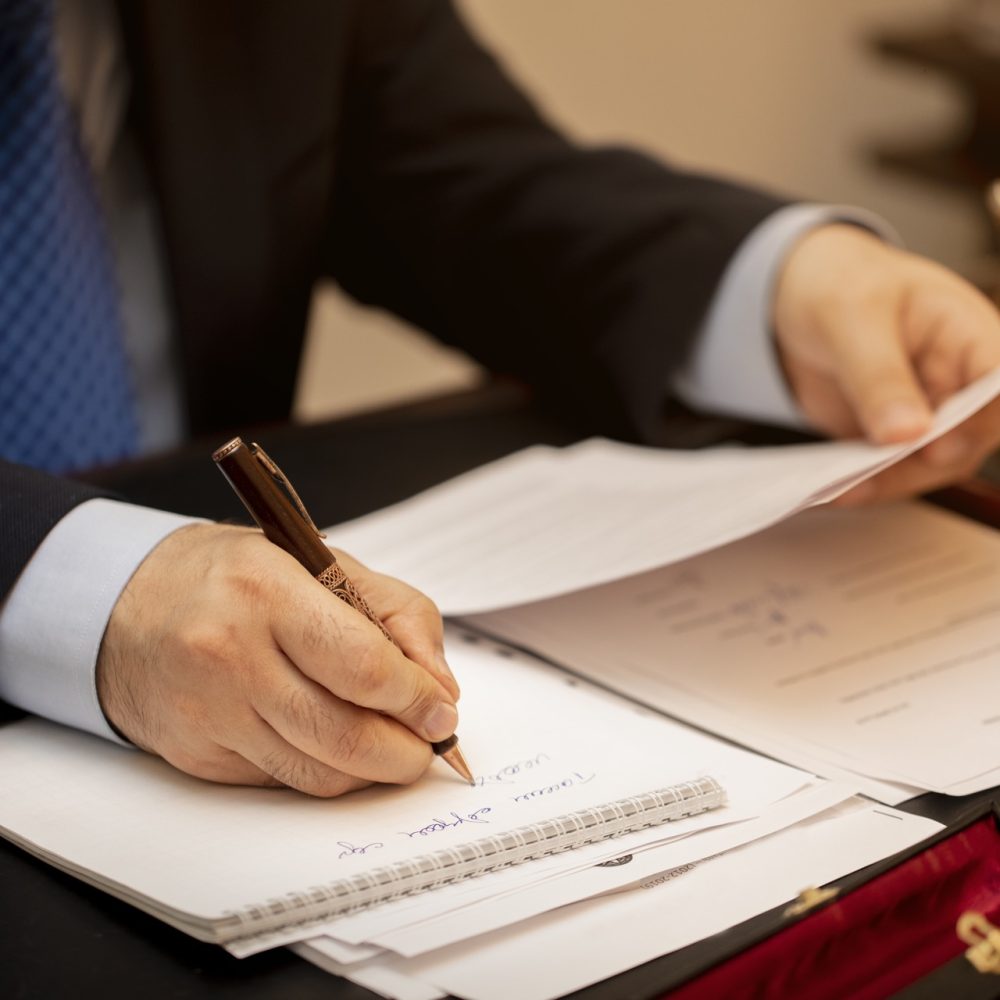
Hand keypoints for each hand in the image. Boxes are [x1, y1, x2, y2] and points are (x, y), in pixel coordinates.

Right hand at [97, 523, 458, 796]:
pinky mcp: (198, 755)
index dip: (417, 699)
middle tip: (429, 744)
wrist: (126, 606)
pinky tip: (334, 745)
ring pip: (319, 773)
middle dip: (407, 752)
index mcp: (268, 592)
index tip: (442, 710)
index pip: (364, 667)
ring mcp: (210, 713)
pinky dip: (325, 772)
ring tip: (393, 748)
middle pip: (346, 735)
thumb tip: (440, 687)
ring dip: (373, 771)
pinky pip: (283, 782)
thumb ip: (396, 614)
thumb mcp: (321, 562)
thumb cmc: (235, 578)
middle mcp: (231, 655)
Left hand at [773, 224, 999, 502]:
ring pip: (931, 464)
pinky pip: (890, 469)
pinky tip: (829, 490)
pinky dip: (865, 483)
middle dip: (925, 463)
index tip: (940, 448)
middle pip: (970, 437)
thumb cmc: (839, 284)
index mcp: (970, 333)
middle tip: (870, 475)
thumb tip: (906, 434)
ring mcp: (929, 411)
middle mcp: (960, 378)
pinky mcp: (893, 435)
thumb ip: (878, 375)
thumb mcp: (852, 317)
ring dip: (890, 481)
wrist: (797, 294)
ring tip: (843, 489)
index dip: (981, 420)